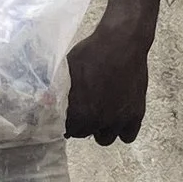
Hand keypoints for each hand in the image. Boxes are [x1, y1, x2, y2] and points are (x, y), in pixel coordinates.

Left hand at [64, 20, 152, 144]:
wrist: (121, 43)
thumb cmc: (91, 53)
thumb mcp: (66, 70)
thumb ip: (58, 91)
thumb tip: (46, 103)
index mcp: (78, 112)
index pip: (67, 131)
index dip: (66, 123)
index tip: (68, 115)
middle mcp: (98, 120)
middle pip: (85, 134)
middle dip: (82, 124)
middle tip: (84, 110)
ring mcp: (119, 119)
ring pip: (105, 139)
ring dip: (100, 129)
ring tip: (100, 114)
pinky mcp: (136, 114)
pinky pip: (128, 136)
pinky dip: (122, 130)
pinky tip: (117, 117)